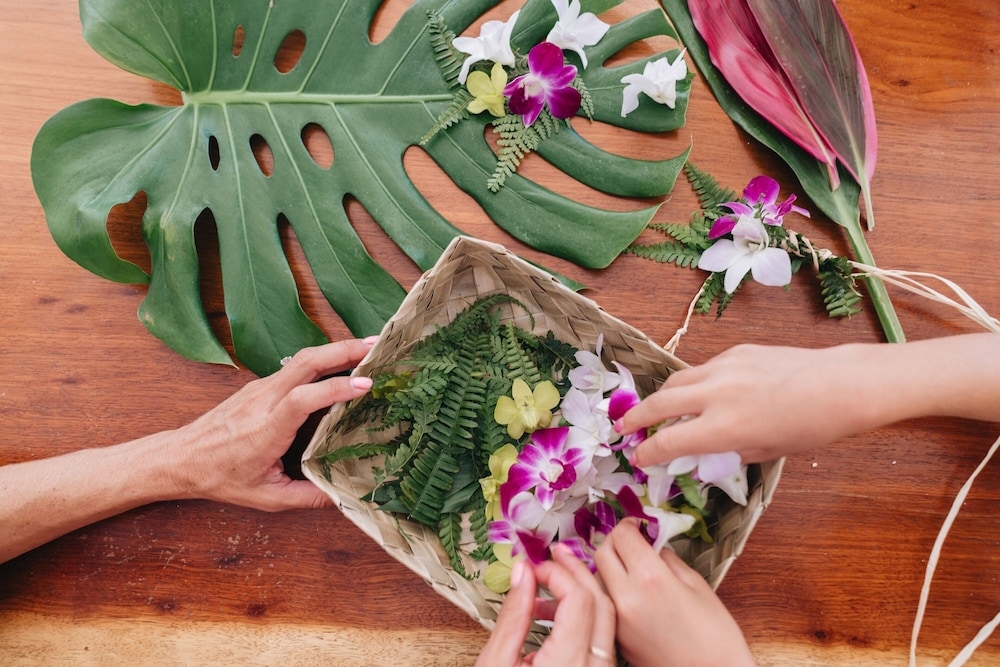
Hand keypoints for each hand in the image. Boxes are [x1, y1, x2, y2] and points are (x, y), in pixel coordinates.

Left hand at [167, 338, 375, 510]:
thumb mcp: (266, 498)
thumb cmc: (220, 478)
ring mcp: (260, 388)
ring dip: (335, 349)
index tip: (366, 385)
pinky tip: (341, 364)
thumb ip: (307, 497)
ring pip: (302, 359)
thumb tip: (344, 497)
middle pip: (305, 363)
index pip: (301, 399)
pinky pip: (295, 366)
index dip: (335, 389)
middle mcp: (263, 401)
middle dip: (343, 350)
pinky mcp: (260, 385)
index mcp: (265, 431)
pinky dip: (323, 359)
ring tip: (368, 348)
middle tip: (377, 347)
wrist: (180, 458)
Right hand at [477, 544, 616, 665]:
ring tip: (550, 584)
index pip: (578, 599)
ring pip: (607, 619)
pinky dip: (585, 616)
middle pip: (600, 603)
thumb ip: (512, 617)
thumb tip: (522, 572)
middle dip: (576, 571)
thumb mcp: (496, 664)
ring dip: (582, 592)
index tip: (534, 567)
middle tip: (555, 554)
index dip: (557, 574)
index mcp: (567, 664)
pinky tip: (556, 614)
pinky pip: (603, 637)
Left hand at [595, 520, 754, 666]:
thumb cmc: (715, 636)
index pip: (622, 536)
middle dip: (614, 541)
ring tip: (627, 565)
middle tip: (630, 541)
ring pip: (597, 577)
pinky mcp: (617, 637)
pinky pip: (605, 602)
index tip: (638, 525)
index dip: (630, 524)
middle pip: (601, 553)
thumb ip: (668, 559)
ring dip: (607, 565)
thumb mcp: (698, 585)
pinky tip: (628, 590)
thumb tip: (652, 546)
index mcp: (651, 579)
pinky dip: (611, 589)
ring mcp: (618, 620)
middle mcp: (627, 598)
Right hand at [618, 343, 872, 466]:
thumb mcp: (767, 450)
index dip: (648, 452)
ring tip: (654, 408)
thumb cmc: (811, 426)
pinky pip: (702, 369)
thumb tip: (704, 455)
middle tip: (622, 428)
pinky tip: (701, 393)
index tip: (638, 458)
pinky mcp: (736, 352)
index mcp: (724, 427)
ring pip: (677, 381)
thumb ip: (729, 452)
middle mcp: (716, 394)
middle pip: (660, 403)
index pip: (669, 441)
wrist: (840, 385)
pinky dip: (693, 383)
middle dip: (636, 417)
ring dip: (660, 396)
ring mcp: (724, 368)